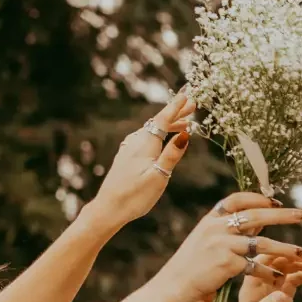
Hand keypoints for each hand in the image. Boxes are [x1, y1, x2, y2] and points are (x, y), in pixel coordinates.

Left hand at [88, 91, 195, 228]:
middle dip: (176, 113)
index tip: (187, 94)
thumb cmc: (135, 196)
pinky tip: (164, 138)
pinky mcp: (127, 155)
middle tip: (193, 106)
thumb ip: (171, 155)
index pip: (163, 119)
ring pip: (152, 130)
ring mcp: (129, 147)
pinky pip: (146, 137)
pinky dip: (159, 134)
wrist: (109, 208)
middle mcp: (136, 141)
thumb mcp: (158, 176)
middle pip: (158, 122)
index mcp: (145, 144)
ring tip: (185, 124)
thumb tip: (186, 135)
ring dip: (169, 125)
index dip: (176, 107)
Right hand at [161, 194, 301, 300]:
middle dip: (283, 215)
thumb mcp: (205, 238)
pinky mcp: (227, 264)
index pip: (237, 200)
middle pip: (256, 217)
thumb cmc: (192, 263)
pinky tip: (281, 276)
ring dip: (286, 248)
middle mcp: (217, 228)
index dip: (258, 199)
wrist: (175, 283)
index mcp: (211, 219)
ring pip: (262, 244)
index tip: (277, 201)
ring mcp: (222, 245)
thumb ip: (227, 228)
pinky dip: (270, 272)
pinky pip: (256, 267)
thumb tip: (256, 221)